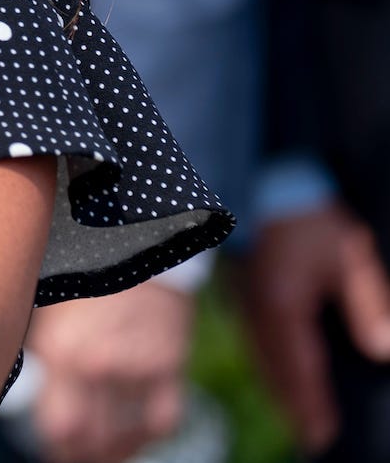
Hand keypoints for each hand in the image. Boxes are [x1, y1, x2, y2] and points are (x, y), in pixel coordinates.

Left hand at [27, 281, 193, 462]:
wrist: (133, 245)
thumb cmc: (80, 275)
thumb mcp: (45, 307)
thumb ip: (39, 350)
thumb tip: (16, 387)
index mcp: (60, 349)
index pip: (58, 425)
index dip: (55, 445)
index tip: (50, 449)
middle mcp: (98, 363)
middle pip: (90, 438)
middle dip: (79, 452)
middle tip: (72, 453)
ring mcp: (138, 367)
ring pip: (127, 435)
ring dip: (112, 449)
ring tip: (99, 450)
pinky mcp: (171, 365)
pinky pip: (164, 421)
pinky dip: (149, 435)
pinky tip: (134, 436)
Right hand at [242, 199, 389, 454]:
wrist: (261, 178)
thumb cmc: (308, 216)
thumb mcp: (349, 255)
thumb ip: (367, 303)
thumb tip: (382, 349)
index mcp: (282, 306)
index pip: (300, 368)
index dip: (312, 404)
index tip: (323, 435)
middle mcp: (255, 309)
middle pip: (275, 369)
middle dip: (293, 404)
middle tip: (311, 436)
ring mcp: (242, 299)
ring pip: (260, 355)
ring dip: (278, 386)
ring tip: (294, 411)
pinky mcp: (239, 289)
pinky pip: (252, 337)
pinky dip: (265, 361)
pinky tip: (272, 366)